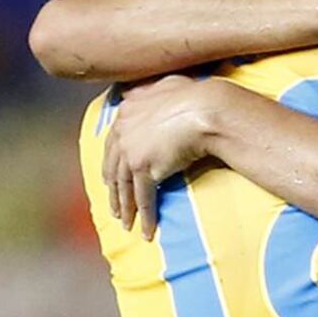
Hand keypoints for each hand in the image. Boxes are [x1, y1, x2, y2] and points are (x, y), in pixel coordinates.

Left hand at [102, 74, 219, 239]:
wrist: (205, 109)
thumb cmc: (193, 95)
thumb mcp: (164, 85)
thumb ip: (146, 91)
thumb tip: (130, 92)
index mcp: (126, 112)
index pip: (113, 144)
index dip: (113, 164)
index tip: (112, 179)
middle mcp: (122, 132)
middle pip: (113, 169)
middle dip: (114, 191)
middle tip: (115, 207)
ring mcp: (131, 151)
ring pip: (124, 187)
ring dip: (125, 209)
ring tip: (127, 224)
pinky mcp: (144, 169)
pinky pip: (143, 198)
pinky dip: (145, 216)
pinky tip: (147, 231)